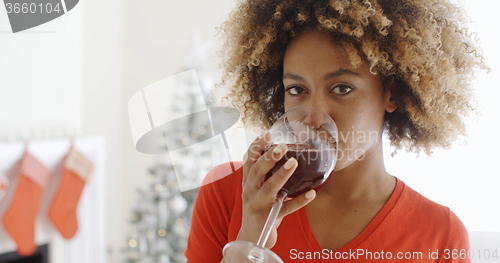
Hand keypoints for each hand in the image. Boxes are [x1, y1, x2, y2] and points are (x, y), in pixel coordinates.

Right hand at [236, 131, 315, 248]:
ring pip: (270, 188)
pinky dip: (299, 201)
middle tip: (282, 145)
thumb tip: (280, 152)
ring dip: (282, 175)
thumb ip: (263, 174)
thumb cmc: (258, 209)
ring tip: (294, 162)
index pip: (249, 161)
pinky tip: (312, 193)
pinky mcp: (270, 218)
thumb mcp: (256, 190)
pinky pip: (286, 208)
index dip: (256, 147)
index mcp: (248, 182)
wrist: (251, 239)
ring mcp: (259, 205)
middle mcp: (250, 192)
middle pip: (257, 172)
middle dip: (269, 157)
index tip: (266, 134)